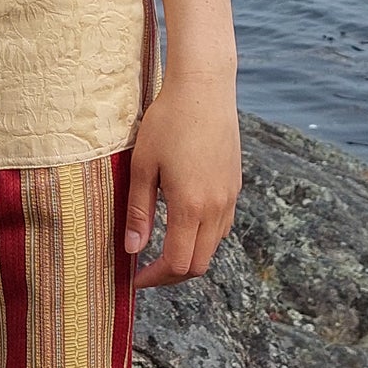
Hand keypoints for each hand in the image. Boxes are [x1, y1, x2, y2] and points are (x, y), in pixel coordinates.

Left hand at [124, 70, 240, 287]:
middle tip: (145, 271)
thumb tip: (132, 250)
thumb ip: (138, 211)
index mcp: (191, 207)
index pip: (177, 263)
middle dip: (171, 275)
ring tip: (160, 249)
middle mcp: (216, 208)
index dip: (155, 278)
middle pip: (199, 263)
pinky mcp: (235, 185)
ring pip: (213, 246)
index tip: (134, 279)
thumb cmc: (167, 122)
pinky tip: (181, 223)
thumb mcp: (143, 165)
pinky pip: (222, 225)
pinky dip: (202, 237)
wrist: (204, 89)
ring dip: (189, 256)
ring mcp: (230, 197)